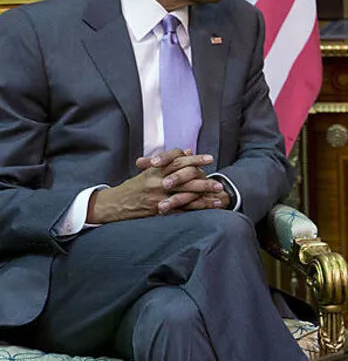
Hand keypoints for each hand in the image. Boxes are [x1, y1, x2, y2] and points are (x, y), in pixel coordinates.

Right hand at [87, 149, 219, 222]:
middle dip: (204, 180)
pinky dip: (196, 209)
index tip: (210, 159)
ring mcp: (158, 196)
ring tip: (220, 197)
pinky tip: (209, 210)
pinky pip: (181, 210)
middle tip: (220, 182)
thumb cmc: (133, 187)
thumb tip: (188, 150)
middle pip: (184, 177)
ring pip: (185, 194)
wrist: (114, 204)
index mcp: (155, 170)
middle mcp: (157, 182)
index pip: (177, 160)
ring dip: (204, 196)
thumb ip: (169, 162)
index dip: (194, 159)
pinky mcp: (159, 210)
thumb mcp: (149, 171)